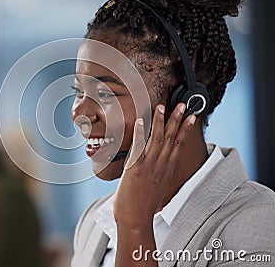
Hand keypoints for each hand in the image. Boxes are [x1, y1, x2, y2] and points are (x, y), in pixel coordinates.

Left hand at [113, 103, 195, 226]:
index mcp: (167, 169)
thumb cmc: (143, 206)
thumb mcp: (157, 187)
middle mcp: (160, 166)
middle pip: (171, 138)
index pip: (179, 145)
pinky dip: (139, 133)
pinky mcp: (134, 169)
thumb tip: (157, 168)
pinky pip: (138, 148)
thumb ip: (158, 174)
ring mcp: (148, 166)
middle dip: (177, 119)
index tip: (191, 116)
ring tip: (163, 107)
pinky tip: (139, 121)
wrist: (135, 221)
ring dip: (160, 122)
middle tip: (181, 104)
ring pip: (157, 140)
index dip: (185, 129)